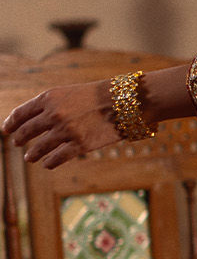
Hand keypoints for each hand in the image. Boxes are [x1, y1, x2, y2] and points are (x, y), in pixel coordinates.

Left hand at [1, 80, 119, 169]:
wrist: (123, 102)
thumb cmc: (97, 96)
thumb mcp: (69, 94)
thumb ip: (51, 105)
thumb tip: (34, 120)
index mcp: (49, 98)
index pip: (21, 113)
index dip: (11, 123)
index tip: (6, 129)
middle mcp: (54, 114)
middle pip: (27, 131)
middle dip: (20, 139)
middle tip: (17, 142)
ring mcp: (66, 131)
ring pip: (39, 148)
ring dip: (32, 154)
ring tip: (29, 158)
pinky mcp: (79, 145)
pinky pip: (56, 158)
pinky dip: (49, 162)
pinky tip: (47, 164)